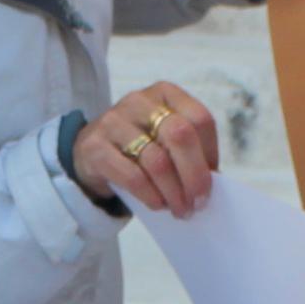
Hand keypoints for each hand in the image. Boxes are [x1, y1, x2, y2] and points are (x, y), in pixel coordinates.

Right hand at [76, 80, 218, 217]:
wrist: (91, 154)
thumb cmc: (139, 148)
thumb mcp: (165, 139)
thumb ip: (189, 151)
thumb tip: (212, 182)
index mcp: (165, 93)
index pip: (200, 119)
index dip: (210, 153)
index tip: (213, 180)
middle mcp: (139, 102)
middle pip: (180, 136)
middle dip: (195, 175)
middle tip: (199, 202)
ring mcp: (114, 121)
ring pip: (157, 161)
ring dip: (174, 192)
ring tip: (180, 210)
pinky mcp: (95, 146)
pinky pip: (132, 176)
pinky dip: (151, 196)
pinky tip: (157, 205)